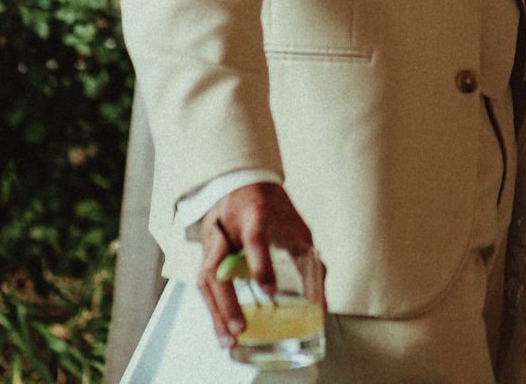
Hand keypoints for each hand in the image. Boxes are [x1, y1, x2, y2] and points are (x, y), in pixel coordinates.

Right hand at [197, 182, 314, 349]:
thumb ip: (308, 260)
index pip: (255, 239)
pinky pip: (204, 285)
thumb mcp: (295, 226)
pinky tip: (222, 329)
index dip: (261, 264)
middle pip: (218, 268)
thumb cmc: (272, 208)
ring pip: (205, 281)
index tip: (269, 290)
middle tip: (240, 329)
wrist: (241, 185)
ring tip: (228, 340)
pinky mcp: (204, 255)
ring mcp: (211, 242)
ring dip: (216, 314)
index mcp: (255, 214)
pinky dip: (213, 309)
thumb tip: (321, 304)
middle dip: (227, 303)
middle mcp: (226, 228)